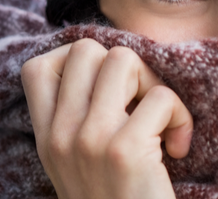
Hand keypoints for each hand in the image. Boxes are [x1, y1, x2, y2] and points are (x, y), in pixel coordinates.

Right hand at [21, 39, 193, 198]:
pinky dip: (181, 118)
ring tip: (161, 122)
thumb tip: (108, 65)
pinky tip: (179, 150)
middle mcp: (59, 134)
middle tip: (141, 105)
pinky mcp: (124, 149)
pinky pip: (160, 97)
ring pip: (123, 60)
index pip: (37, 68)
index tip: (108, 92)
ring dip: (154, 85)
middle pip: (87, 50)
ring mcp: (88, 139)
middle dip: (126, 68)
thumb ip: (76, 123)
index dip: (77, 64)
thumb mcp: (76, 167)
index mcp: (46, 138)